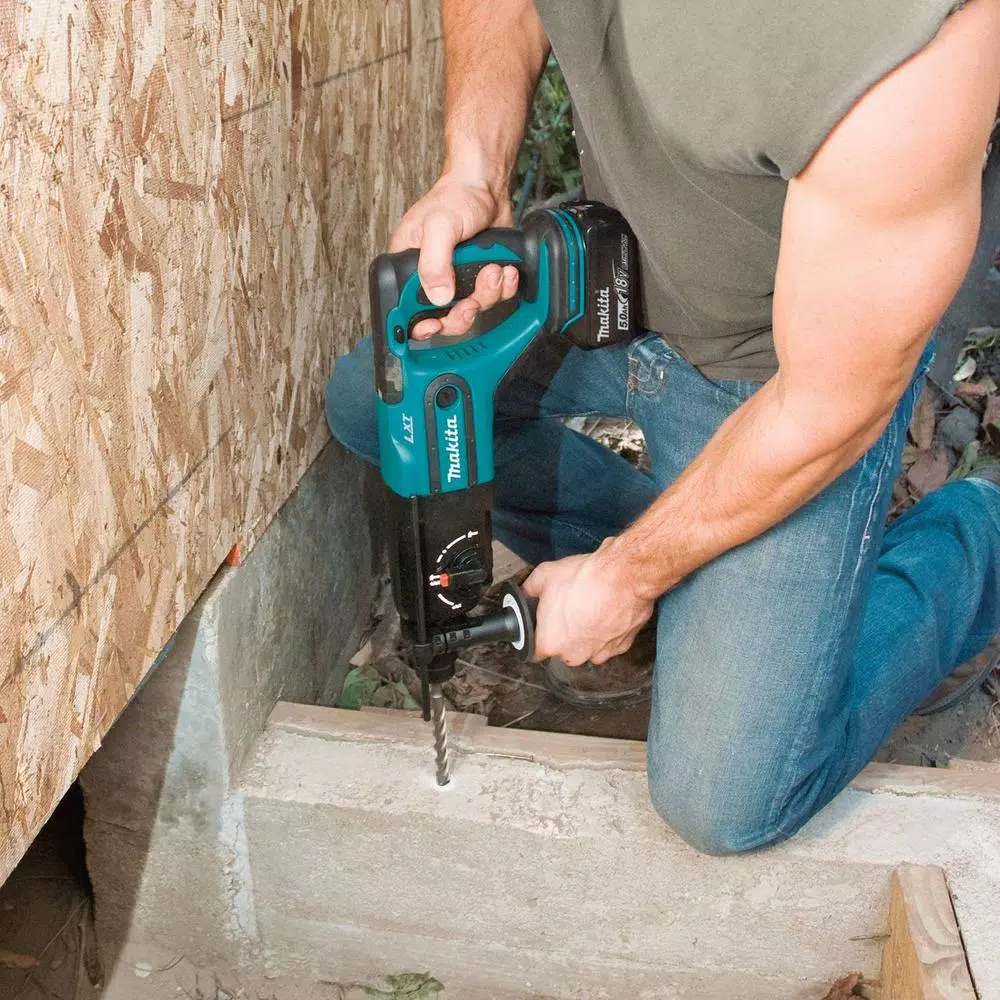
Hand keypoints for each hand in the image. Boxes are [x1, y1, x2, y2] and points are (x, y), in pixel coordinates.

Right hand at [390, 171, 519, 339]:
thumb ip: (434, 263)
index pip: (407, 308)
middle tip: (471, 301)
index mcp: (409, 266)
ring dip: (488, 294)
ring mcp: (458, 279)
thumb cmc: (455, 196)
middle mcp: (432, 277)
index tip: (434, 325)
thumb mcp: (438, 226)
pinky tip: (505, 270)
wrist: (486, 186)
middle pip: (444, 318)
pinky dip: (503, 287)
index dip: (420, 324)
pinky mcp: (479, 277)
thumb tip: (438, 296)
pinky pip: (494, 297)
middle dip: (462, 313)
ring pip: (473, 308)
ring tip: (493, 270)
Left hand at [522, 540, 655, 665]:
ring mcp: (600, 653)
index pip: (535, 651)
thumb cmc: (585, 579)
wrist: (623, 577)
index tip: (542, 627)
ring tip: (590, 609)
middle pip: (563, 650)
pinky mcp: (621, 647)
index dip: (537, 637)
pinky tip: (606, 612)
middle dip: (564, 633)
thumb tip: (526, 592)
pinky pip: (609, 643)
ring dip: (587, 633)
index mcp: (550, 642)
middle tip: (569, 610)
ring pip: (587, 648)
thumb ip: (529, 589)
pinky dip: (608, 631)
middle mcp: (574, 654)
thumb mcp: (544, 575)